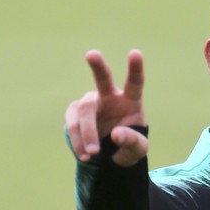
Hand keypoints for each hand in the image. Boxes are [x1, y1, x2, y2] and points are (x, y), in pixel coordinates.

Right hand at [65, 49, 148, 166]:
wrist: (109, 157)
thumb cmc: (128, 147)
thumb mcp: (137, 149)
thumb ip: (131, 141)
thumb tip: (116, 134)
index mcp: (130, 101)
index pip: (135, 83)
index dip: (135, 68)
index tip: (135, 53)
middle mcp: (109, 97)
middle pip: (102, 79)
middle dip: (97, 66)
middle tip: (92, 54)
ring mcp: (90, 103)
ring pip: (84, 111)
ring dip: (87, 133)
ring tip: (92, 154)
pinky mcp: (74, 114)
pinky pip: (72, 124)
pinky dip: (77, 141)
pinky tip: (84, 155)